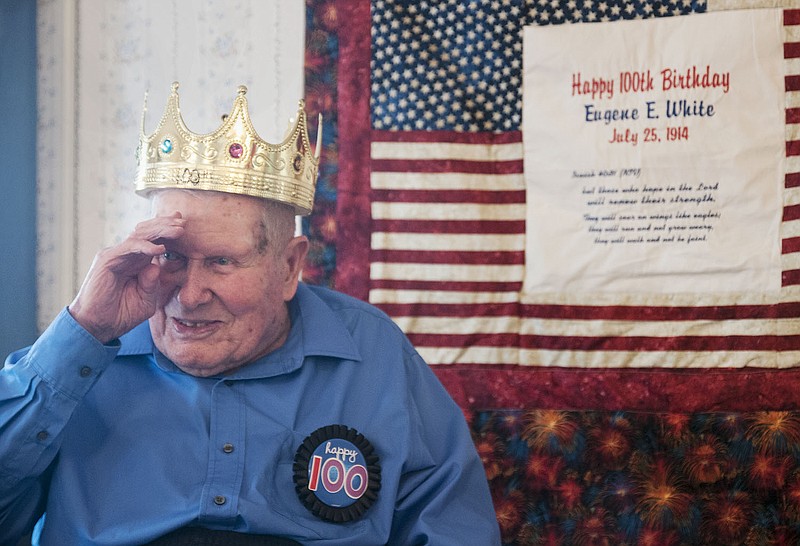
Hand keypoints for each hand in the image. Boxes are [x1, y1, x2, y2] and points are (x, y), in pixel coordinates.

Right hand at [68, 212, 184, 343]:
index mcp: (138, 262)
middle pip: (148, 234)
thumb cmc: (121, 314)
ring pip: (140, 236)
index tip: (184, 225)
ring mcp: (116, 256)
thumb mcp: (146, 301)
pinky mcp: (107, 260)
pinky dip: (144, 247)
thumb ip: (153, 284)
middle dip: (166, 225)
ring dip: (160, 231)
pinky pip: (128, 249)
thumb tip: (156, 266)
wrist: (97, 326)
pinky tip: (159, 249)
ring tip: (178, 229)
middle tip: (183, 220)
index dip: (168, 231)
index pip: (154, 241)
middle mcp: (126, 255)